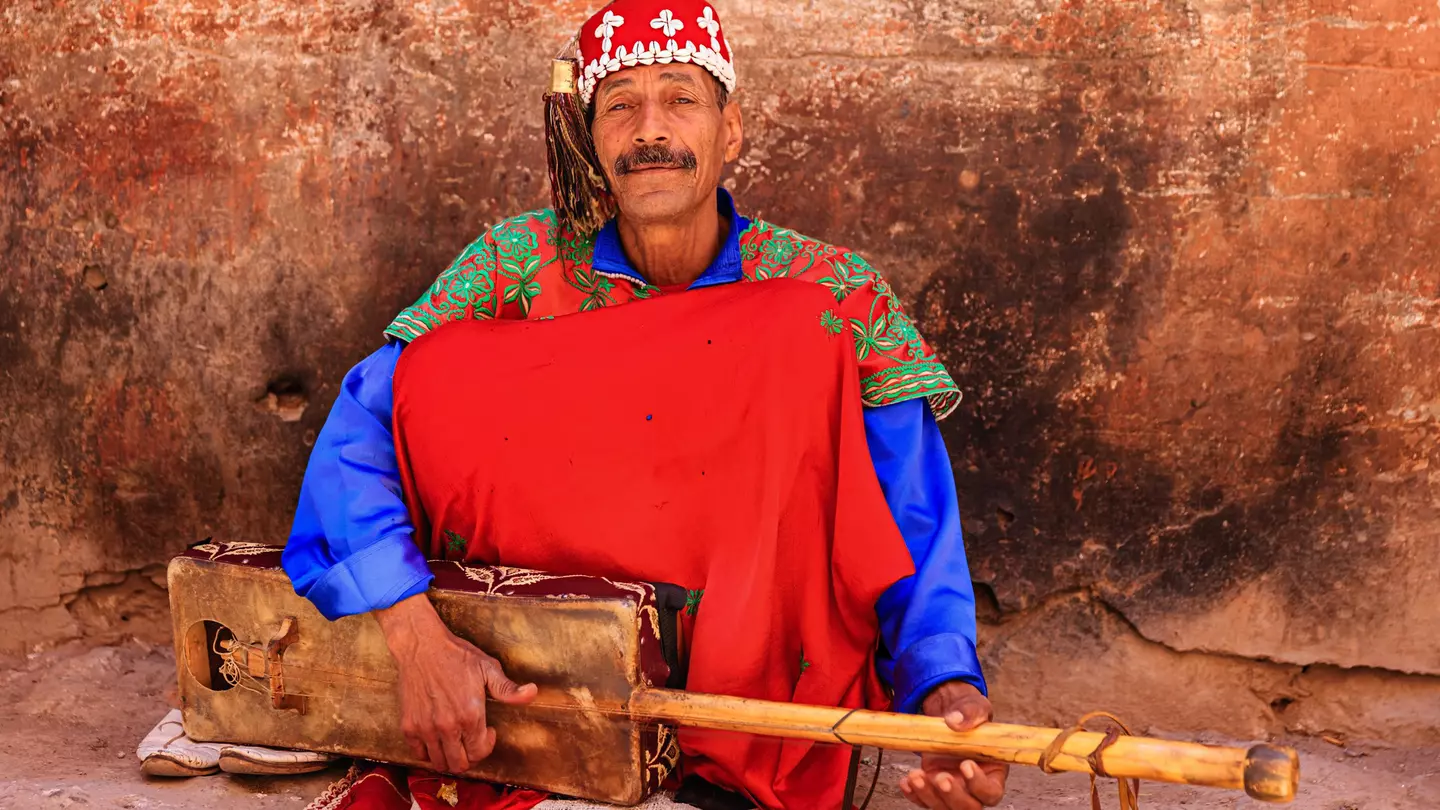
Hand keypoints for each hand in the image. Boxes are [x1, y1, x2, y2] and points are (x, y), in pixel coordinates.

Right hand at [374, 593, 537, 773]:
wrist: (422, 645)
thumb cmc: (456, 656)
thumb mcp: (487, 668)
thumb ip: (508, 689)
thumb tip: (532, 693)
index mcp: (470, 715)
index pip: (479, 753)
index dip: (487, 746)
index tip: (487, 731)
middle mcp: (447, 726)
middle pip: (460, 765)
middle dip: (470, 757)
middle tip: (471, 740)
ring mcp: (425, 728)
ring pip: (439, 763)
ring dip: (449, 756)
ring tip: (455, 739)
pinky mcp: (408, 725)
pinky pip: (419, 753)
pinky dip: (429, 751)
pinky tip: (437, 735)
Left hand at [899, 681, 1008, 809]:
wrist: (948, 714)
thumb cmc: (968, 714)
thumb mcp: (974, 706)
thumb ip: (970, 713)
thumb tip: (955, 720)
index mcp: (992, 772)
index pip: (992, 792)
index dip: (980, 785)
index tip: (966, 764)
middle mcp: (972, 787)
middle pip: (968, 808)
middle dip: (953, 796)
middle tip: (941, 777)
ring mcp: (951, 790)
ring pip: (943, 808)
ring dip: (928, 795)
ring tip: (916, 775)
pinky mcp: (932, 787)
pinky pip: (923, 800)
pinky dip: (913, 794)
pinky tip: (906, 781)